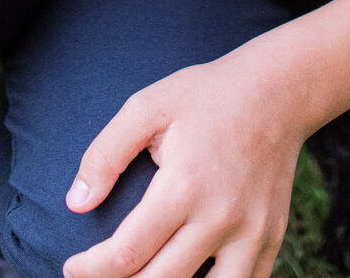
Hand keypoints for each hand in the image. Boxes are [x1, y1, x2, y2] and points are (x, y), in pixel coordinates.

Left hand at [62, 42, 307, 277]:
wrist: (278, 90)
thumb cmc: (206, 95)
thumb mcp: (147, 106)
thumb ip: (106, 154)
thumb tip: (77, 204)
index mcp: (183, 188)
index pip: (126, 256)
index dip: (90, 270)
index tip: (72, 268)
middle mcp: (219, 220)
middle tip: (98, 276)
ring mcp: (251, 235)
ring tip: (142, 276)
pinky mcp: (271, 240)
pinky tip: (187, 276)